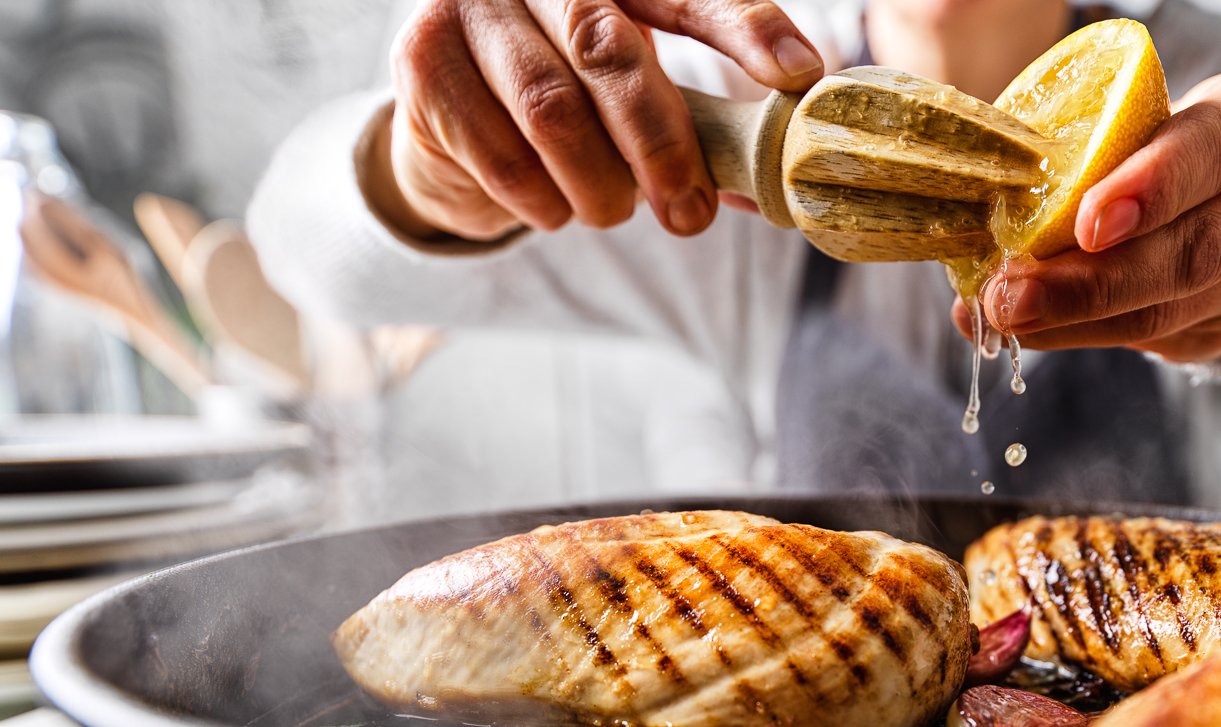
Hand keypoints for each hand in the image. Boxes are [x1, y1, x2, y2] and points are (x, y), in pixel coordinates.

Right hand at [374, 0, 824, 241]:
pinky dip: (542, 202)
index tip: (796, 76)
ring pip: (552, 112)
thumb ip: (697, 121)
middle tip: (689, 212)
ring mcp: (471, 6)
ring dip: (597, 187)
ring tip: (610, 211)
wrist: (451, 119)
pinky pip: (500, 155)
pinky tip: (555, 208)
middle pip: (611, 51)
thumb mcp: (638, 94)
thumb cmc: (569, 102)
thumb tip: (763, 186)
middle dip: (661, 145)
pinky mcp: (423, 60)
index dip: (747, 28)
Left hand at [957, 66, 1220, 363]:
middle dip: (1095, 280)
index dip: (1154, 186)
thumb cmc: (1175, 138)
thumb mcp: (1153, 117)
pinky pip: (1150, 339)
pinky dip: (1078, 335)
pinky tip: (1025, 329)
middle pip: (1196, 250)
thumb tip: (989, 216)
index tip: (1088, 223)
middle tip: (1012, 295)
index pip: (1216, 149)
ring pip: (1168, 308)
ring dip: (1074, 318)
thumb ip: (1095, 151)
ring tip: (1002, 314)